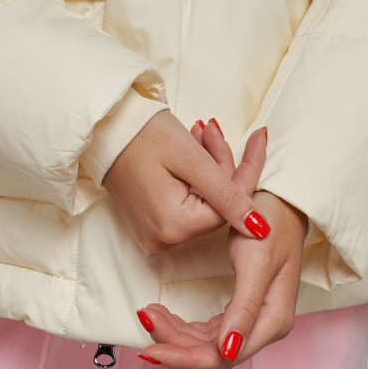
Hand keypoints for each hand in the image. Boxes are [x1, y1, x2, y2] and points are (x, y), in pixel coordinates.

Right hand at [103, 110, 271, 252]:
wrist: (106, 129)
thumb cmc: (144, 137)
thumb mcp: (192, 160)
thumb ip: (228, 196)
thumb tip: (261, 229)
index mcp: (174, 227)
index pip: (229, 207)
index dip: (242, 172)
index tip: (256, 139)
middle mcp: (163, 239)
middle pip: (215, 206)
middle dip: (221, 166)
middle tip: (210, 130)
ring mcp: (155, 234)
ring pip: (203, 203)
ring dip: (209, 169)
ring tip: (198, 135)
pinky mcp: (151, 223)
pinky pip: (186, 204)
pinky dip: (193, 179)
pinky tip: (188, 153)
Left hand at [137, 122, 307, 368]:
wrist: (279, 201)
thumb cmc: (271, 226)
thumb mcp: (257, 262)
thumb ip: (245, 308)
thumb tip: (229, 351)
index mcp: (273, 320)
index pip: (224, 357)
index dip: (185, 357)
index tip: (152, 350)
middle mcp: (265, 326)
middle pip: (213, 352)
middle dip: (175, 342)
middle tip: (144, 319)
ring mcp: (253, 318)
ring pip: (208, 342)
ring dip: (175, 333)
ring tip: (148, 312)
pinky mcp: (241, 307)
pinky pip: (209, 328)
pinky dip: (184, 325)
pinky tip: (164, 314)